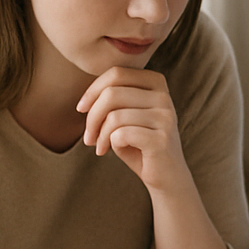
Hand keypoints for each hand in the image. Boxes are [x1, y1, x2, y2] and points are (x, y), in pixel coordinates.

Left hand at [77, 68, 187, 191]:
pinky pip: (121, 134)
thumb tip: (85, 101)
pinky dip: (110, 143)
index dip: (92, 90)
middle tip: (88, 136)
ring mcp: (165, 118)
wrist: (167, 175)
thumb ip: (112, 99)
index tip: (81, 109)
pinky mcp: (161, 139)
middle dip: (92, 116)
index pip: (116, 73)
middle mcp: (164, 97)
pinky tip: (111, 151)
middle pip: (112, 93)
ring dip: (99, 134)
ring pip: (114, 116)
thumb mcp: (126, 115)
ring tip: (100, 146)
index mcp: (156, 84)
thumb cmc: (140, 143)